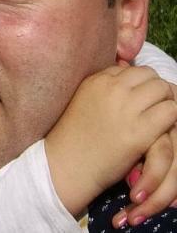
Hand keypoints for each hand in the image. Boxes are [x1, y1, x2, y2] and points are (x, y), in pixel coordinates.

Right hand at [45, 65, 176, 215]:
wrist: (68, 164)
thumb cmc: (75, 135)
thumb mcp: (84, 99)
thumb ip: (104, 86)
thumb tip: (125, 70)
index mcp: (97, 80)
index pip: (131, 69)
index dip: (139, 84)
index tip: (138, 100)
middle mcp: (112, 89)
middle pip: (150, 76)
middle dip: (156, 90)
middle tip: (153, 109)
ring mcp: (126, 109)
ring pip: (163, 90)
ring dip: (165, 103)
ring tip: (159, 120)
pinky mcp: (140, 131)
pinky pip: (170, 112)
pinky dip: (171, 119)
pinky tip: (161, 130)